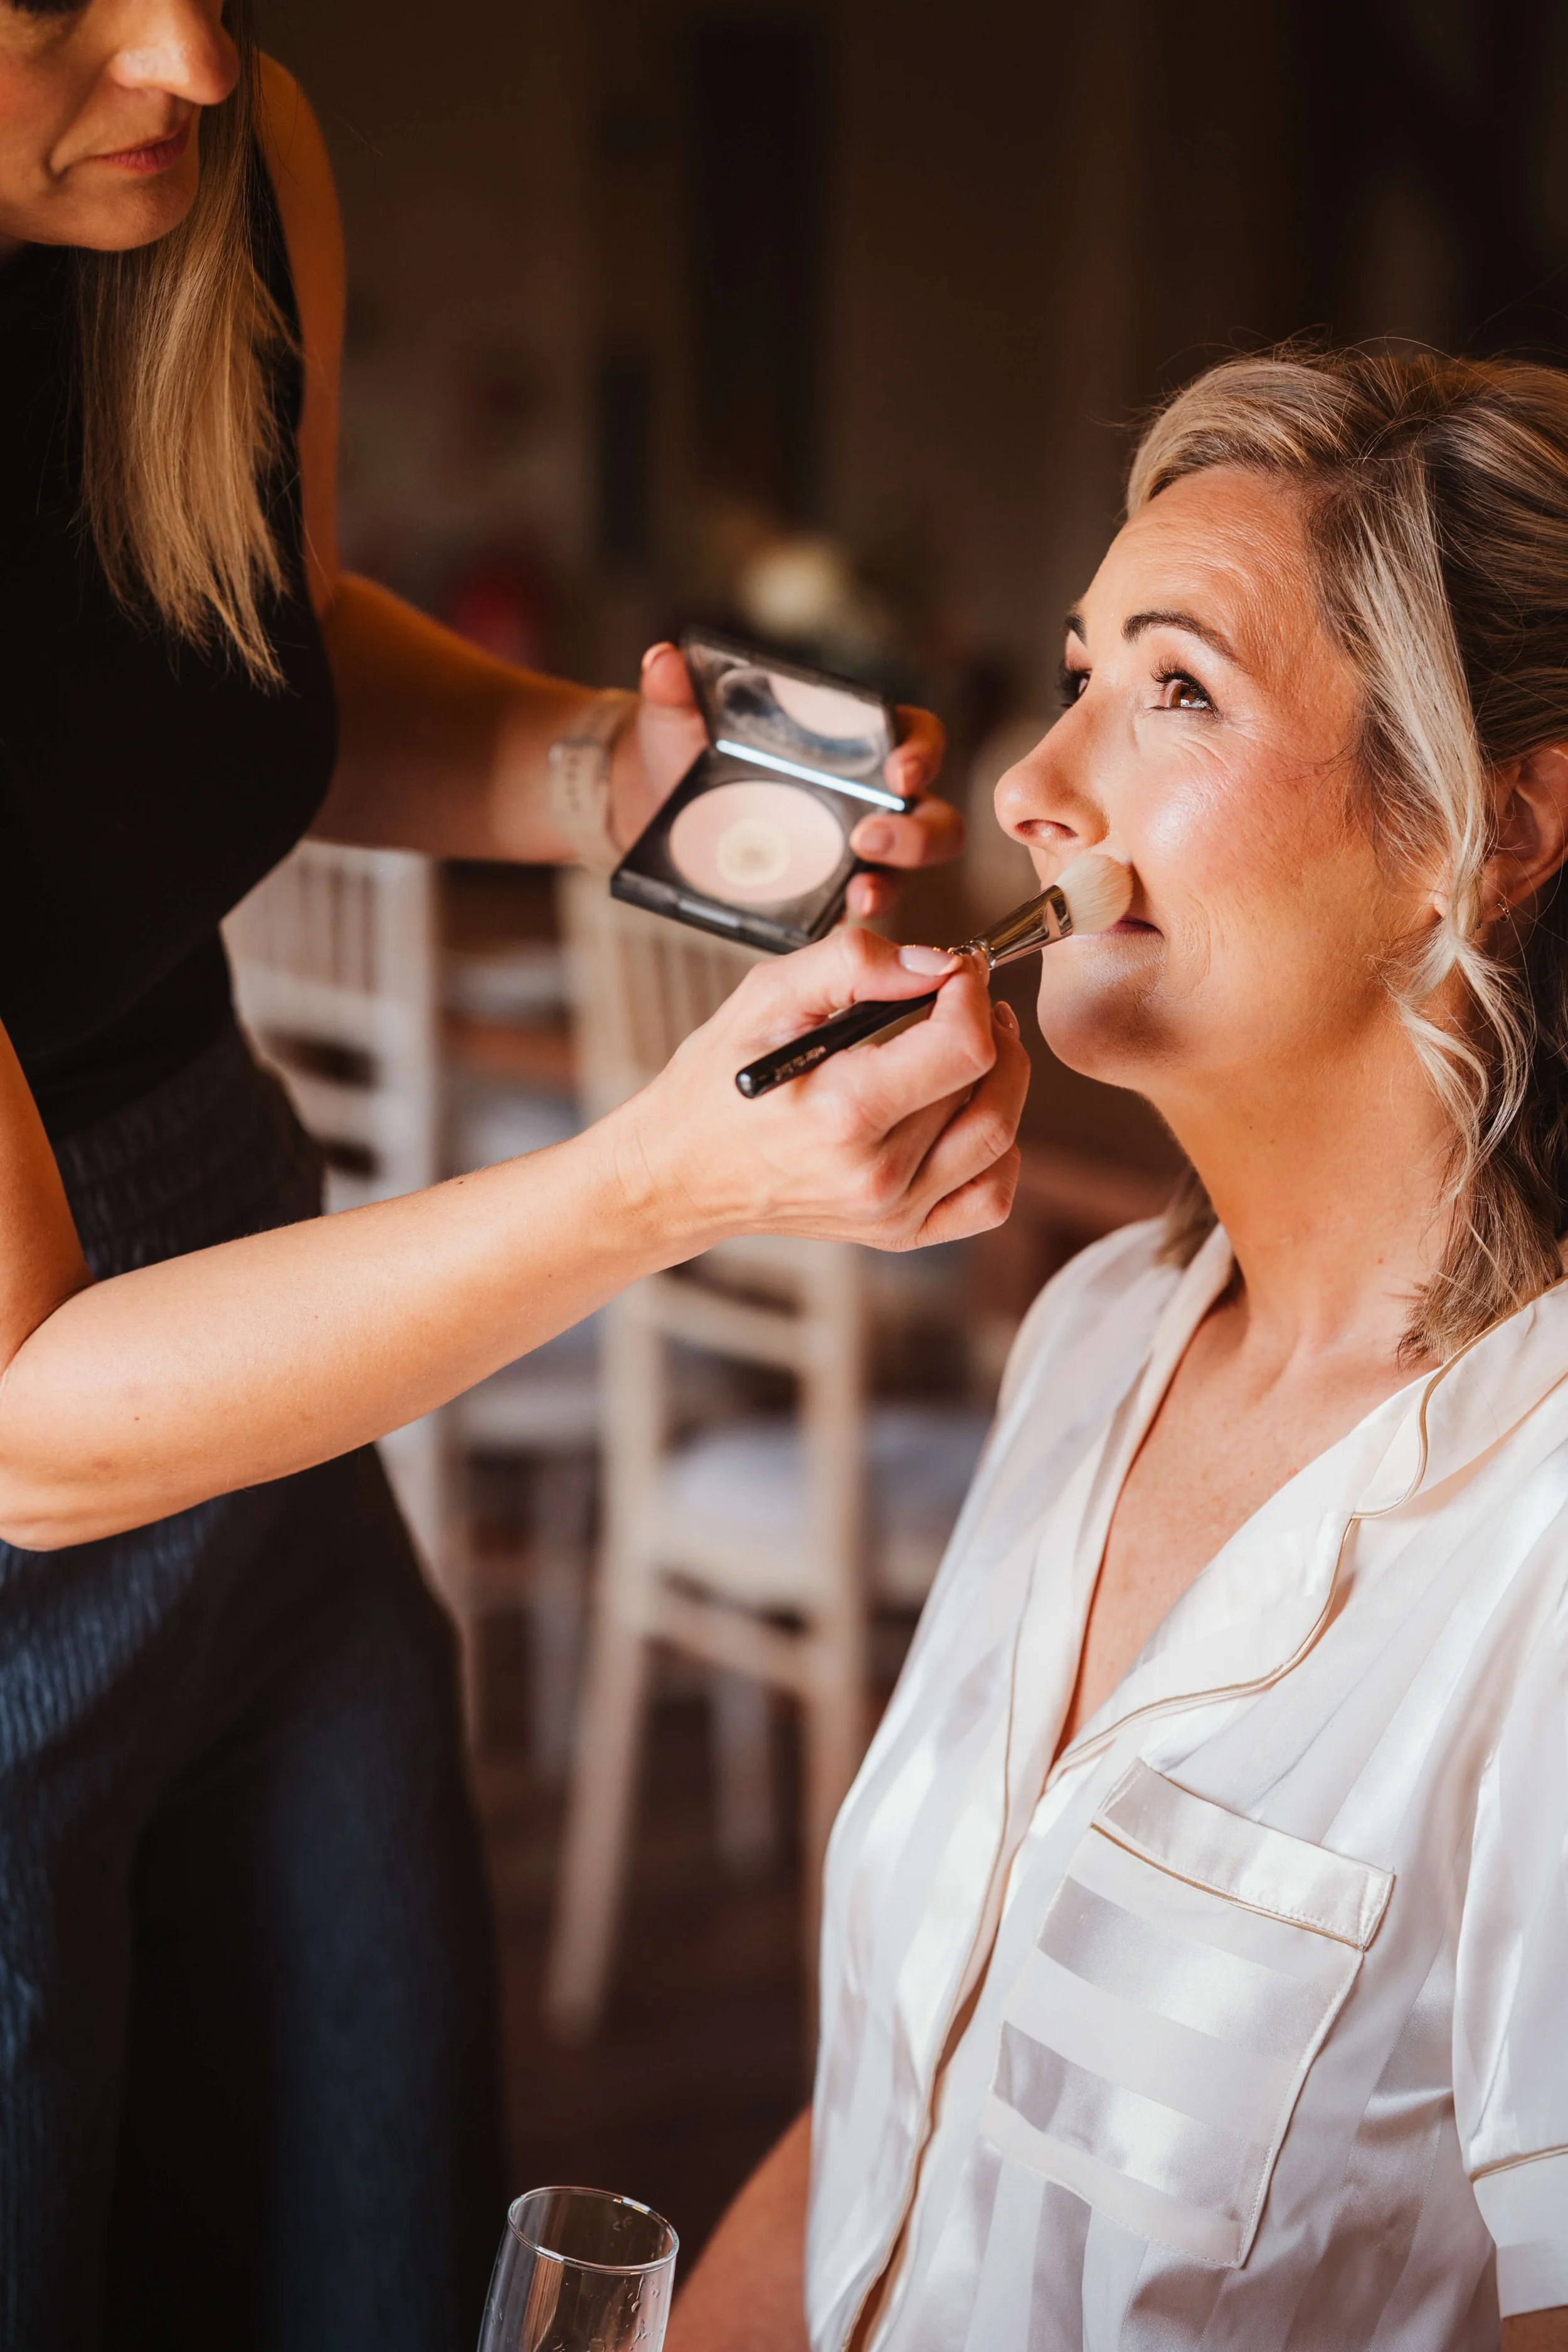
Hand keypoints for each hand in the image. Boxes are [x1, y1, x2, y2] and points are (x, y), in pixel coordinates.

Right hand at [611, 927, 1028, 1253]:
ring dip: (1003, 1079)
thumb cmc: (716, 1085)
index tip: (956, 971)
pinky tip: (971, 1113)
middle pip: (987, 1086)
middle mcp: (875, 1173)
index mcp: (843, 1111)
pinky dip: (1000, 1151)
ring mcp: (891, 1212)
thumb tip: (935, 963)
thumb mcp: (766, 998)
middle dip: (986, 1025)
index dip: (972, 993)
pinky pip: (989, 1198)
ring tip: (975, 1044)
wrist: (681, 1175)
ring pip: (999, 1136)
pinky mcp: (899, 1233)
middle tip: (960, 998)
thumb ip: (851, 964)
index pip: (963, 1048)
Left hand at [613, 643, 961, 918]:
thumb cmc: (685, 745)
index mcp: (855, 741)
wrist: (651, 801)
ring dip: (892, 882)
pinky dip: (854, 916)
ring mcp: (853, 850)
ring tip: (858, 893)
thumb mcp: (678, 716)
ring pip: (905, 871)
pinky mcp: (825, 892)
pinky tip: (835, 916)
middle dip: (916, 832)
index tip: (901, 769)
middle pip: (931, 817)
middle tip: (868, 836)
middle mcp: (869, 797)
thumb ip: (676, 689)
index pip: (916, 738)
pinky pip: (855, 908)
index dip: (921, 752)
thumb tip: (663, 661)